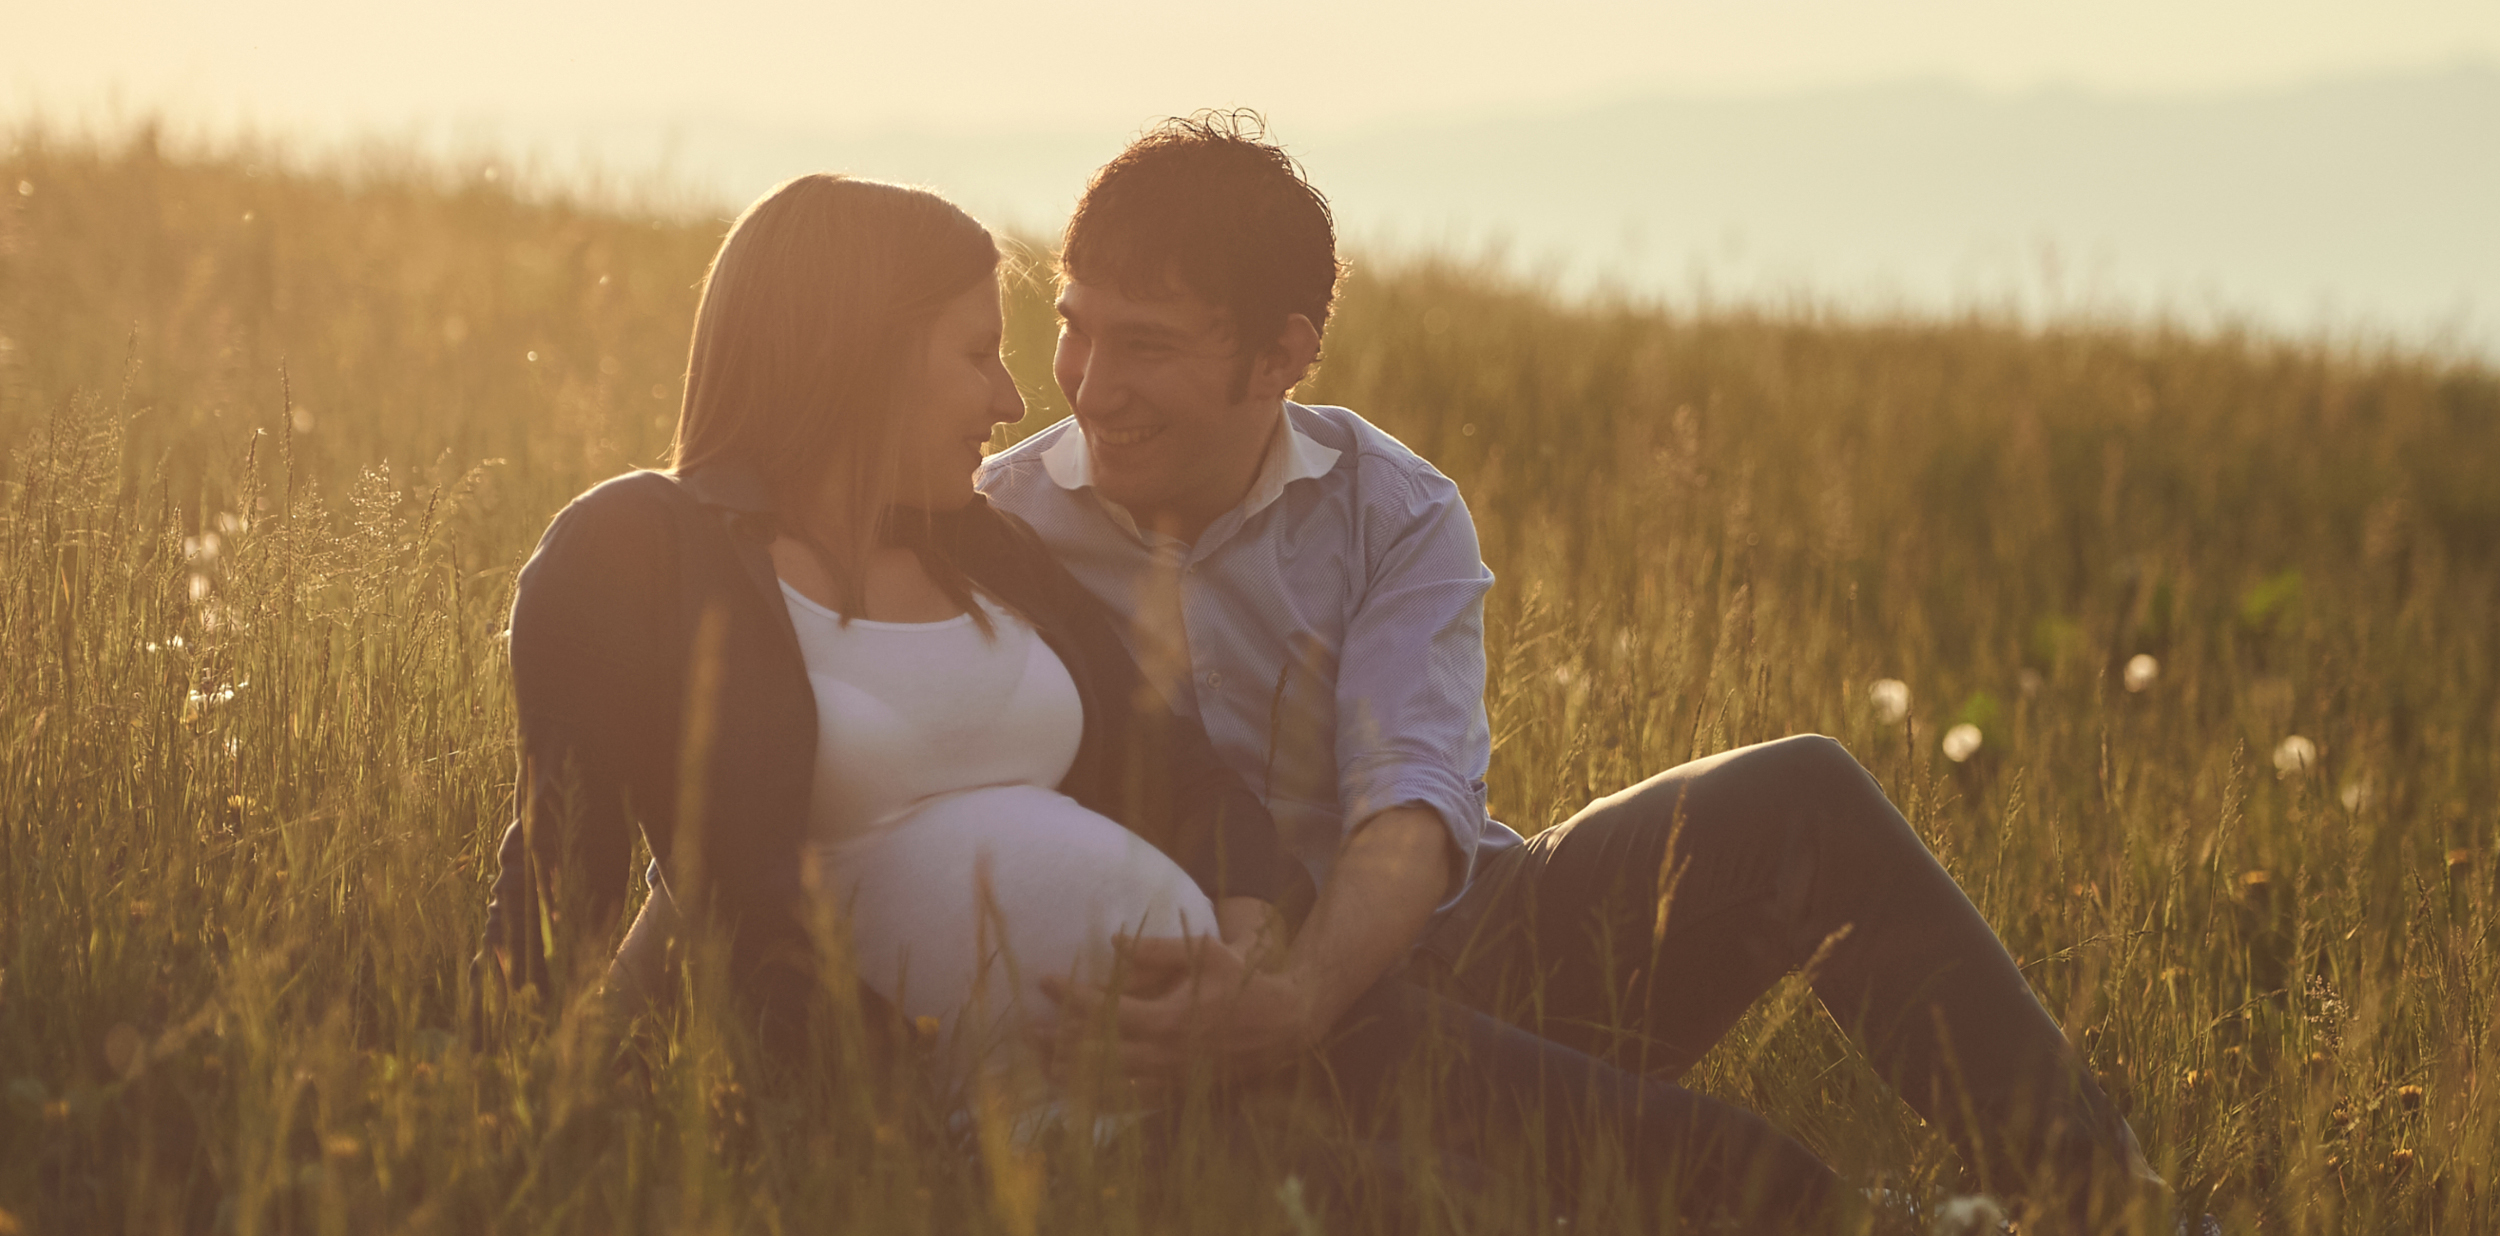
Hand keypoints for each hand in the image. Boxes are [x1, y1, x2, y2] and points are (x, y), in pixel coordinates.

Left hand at [1037, 931, 1318, 1082]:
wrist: (1283, 1025)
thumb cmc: (1242, 982)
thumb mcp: (1204, 952)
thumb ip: (1156, 949)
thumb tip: (1112, 941)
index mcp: (1168, 1018)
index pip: (1105, 1009)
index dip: (1071, 995)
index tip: (1046, 979)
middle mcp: (1165, 1054)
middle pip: (1098, 1053)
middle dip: (1058, 1041)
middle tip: (1026, 1030)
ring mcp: (1171, 1078)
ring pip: (1110, 1082)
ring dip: (1073, 1074)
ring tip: (1040, 1064)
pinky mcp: (1178, 1092)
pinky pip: (1132, 1101)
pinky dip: (1101, 1099)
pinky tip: (1077, 1095)